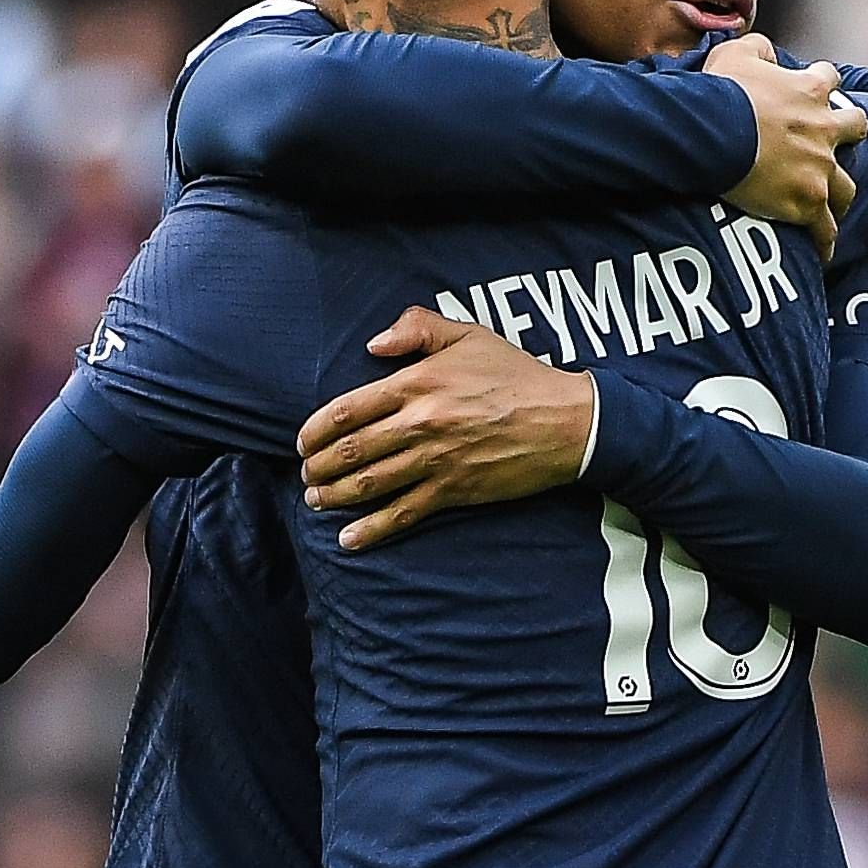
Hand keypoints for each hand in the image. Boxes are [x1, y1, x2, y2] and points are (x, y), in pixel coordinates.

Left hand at [296, 307, 594, 549]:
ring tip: (316, 499)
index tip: (303, 441)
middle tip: (306, 474)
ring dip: (334, 495)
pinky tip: (348, 539)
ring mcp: (434, 461)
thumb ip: (417, 328)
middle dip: (319, 466)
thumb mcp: (468, 335)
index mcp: (416, 383)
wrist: (564, 421)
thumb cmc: (516, 374)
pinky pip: (403, 513)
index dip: (316, 429)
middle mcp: (419, 423)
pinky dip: (371, 529)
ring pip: (369, 483)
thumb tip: (374, 343)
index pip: (347, 409)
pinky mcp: (453, 490)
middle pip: (351, 450)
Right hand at [706, 36, 866, 260]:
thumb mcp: (736, 53)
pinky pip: (825, 229)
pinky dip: (824, 241)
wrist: (715, 134)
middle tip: (832, 143)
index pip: (829, 80)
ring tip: (828, 203)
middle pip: (855, 128)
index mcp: (810, 91)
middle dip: (848, 133)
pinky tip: (823, 253)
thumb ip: (759, 49)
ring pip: (845, 186)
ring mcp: (820, 168)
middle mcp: (824, 129)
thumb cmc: (721, 91)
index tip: (813, 91)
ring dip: (837, 192)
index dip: (822, 84)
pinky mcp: (808, 202)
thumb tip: (768, 54)